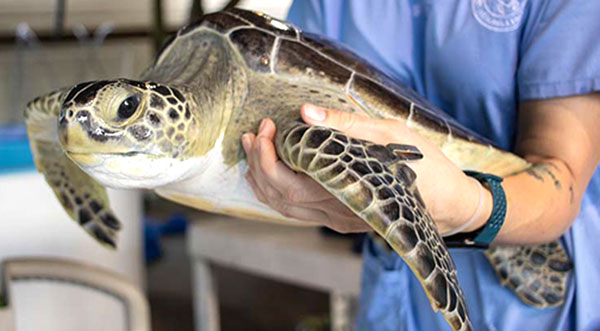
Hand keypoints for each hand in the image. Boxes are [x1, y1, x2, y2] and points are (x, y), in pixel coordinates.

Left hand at [242, 104, 489, 233]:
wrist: (452, 205)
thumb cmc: (427, 167)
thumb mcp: (392, 134)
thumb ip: (347, 124)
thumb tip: (305, 113)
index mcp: (347, 189)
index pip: (290, 181)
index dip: (268, 155)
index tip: (267, 126)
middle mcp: (338, 212)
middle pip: (281, 197)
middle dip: (258, 164)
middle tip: (252, 134)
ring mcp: (339, 220)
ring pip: (285, 209)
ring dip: (263, 180)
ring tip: (252, 149)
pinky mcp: (342, 220)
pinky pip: (299, 211)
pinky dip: (278, 192)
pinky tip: (272, 171)